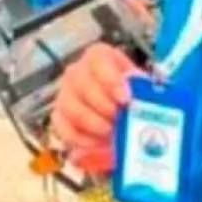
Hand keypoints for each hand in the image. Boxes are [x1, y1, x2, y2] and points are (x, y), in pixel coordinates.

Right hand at [51, 42, 141, 173]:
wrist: (124, 114)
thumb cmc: (134, 97)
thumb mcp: (142, 89)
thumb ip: (141, 89)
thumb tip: (136, 92)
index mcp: (99, 57)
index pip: (97, 59)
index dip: (110, 78)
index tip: (124, 99)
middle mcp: (77, 72)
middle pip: (81, 83)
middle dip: (102, 106)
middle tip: (120, 121)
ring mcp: (65, 94)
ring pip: (70, 107)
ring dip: (93, 124)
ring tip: (111, 134)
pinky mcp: (59, 118)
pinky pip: (63, 129)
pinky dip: (81, 140)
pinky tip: (98, 144)